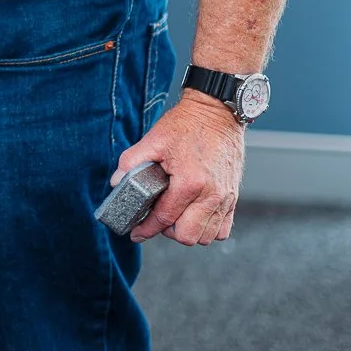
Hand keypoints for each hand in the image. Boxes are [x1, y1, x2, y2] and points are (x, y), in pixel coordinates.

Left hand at [112, 90, 243, 245]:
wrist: (217, 113)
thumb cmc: (188, 125)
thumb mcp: (154, 139)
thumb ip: (131, 162)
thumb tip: (117, 182)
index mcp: (190, 182)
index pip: (165, 218)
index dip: (147, 229)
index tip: (137, 233)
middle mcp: (211, 194)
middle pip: (188, 236)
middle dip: (168, 232)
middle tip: (158, 219)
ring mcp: (226, 197)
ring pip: (206, 236)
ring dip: (189, 231)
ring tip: (176, 216)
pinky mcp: (233, 196)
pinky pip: (223, 229)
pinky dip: (208, 228)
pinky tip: (194, 215)